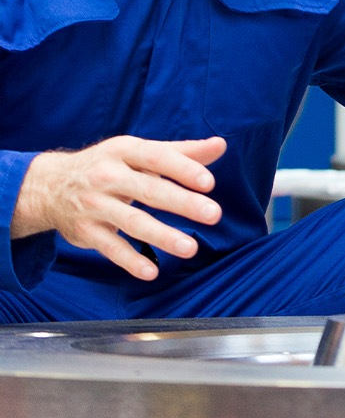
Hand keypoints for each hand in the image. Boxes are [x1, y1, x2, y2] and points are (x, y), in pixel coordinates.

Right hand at [11, 135, 224, 281]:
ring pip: (132, 221)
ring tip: (191, 249)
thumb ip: (181, 152)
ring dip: (162, 236)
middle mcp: (107, 176)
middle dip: (183, 203)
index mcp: (125, 150)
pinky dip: (129, 261)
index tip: (209, 183)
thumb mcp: (138, 152)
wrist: (50, 186)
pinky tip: (152, 272)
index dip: (184, 169)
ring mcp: (94, 204)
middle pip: (149, 190)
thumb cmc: (109, 165)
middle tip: (214, 214)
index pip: (158, 158)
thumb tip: (220, 145)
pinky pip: (110, 247)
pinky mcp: (85, 231)